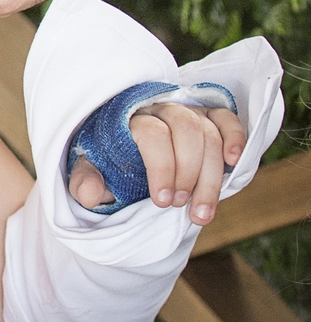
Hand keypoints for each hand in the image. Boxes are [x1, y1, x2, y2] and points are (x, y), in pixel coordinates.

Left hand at [70, 103, 246, 223]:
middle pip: (186, 130)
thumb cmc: (108, 161)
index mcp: (130, 118)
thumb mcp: (90, 171)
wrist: (122, 149)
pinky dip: (236, 137)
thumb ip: (85, 181)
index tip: (163, 201)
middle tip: (180, 206)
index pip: (153, 134)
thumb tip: (89, 194)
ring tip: (201, 212)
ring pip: (210, 132)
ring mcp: (187, 110)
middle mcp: (160, 109)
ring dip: (211, 175)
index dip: (162, 168)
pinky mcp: (208, 115)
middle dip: (188, 173)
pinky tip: (233, 163)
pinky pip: (227, 118)